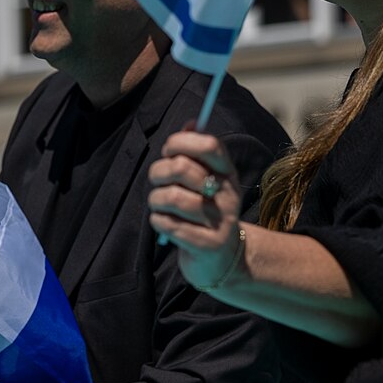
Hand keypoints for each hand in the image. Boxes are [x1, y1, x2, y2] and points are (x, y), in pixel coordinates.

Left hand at [147, 130, 243, 290]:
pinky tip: (163, 223)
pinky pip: (168, 224)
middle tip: (157, 182)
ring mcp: (219, 221)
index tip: (168, 151)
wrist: (222, 259)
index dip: (180, 142)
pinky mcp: (207, 245)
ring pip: (171, 197)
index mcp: (227, 172)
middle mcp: (227, 194)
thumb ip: (195, 153)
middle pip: (182, 168)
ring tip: (159, 206)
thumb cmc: (205, 213)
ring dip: (155, 200)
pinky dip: (158, 221)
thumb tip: (191, 123)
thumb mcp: (205, 180)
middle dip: (158, 172)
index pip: (208, 145)